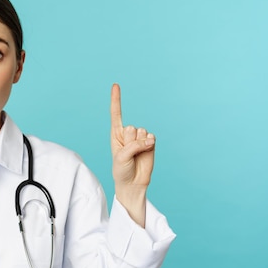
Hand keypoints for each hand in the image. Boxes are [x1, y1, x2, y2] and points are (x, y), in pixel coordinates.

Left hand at [110, 84, 154, 225]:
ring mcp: (140, 137)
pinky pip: (151, 138)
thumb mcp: (121, 157)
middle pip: (131, 128)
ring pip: (142, 133)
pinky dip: (148, 146)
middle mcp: (128, 133)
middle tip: (128, 153)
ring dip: (139, 145)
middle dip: (130, 142)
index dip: (116, 99)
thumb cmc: (122, 170)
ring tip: (136, 155)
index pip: (116, 113)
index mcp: (116, 134)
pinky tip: (145, 152)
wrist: (133, 182)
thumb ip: (133, 146)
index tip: (116, 85)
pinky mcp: (151, 142)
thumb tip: (149, 138)